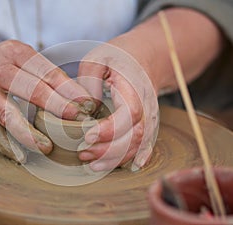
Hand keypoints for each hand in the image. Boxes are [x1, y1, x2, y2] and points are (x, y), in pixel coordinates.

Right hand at [0, 40, 94, 162]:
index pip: (47, 72)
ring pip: (10, 115)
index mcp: (14, 52)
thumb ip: (46, 73)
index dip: (69, 89)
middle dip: (59, 107)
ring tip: (48, 147)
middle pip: (32, 91)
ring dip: (30, 134)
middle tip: (79, 120)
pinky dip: (9, 145)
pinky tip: (22, 155)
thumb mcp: (23, 56)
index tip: (88, 103)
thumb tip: (78, 97)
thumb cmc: (5, 63)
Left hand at [77, 34, 158, 170]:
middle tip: (83, 154)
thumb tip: (86, 110)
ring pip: (139, 144)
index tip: (87, 136)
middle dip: (108, 150)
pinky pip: (146, 144)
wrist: (144, 56)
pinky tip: (125, 167)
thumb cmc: (118, 57)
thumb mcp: (96, 59)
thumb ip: (89, 82)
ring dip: (116, 158)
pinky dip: (135, 157)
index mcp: (134, 87)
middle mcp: (147, 104)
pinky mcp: (148, 122)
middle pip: (135, 135)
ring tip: (92, 163)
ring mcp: (150, 115)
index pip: (129, 113)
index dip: (110, 129)